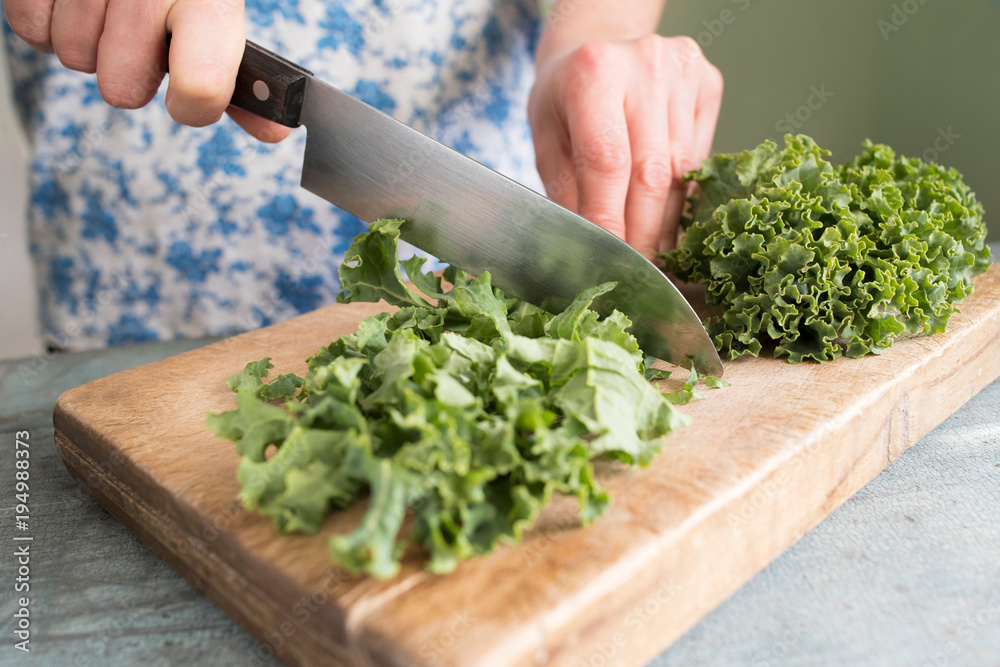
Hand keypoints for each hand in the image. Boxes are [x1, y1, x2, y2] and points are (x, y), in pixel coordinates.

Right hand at [3, 0, 288, 141]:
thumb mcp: (219, 16)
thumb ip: (242, 80)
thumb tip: (273, 132)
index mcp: (207, 0)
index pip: (201, 87)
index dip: (194, 106)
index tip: (192, 95)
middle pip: (122, 90)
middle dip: (132, 70)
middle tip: (143, 34)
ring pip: (75, 60)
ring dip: (90, 43)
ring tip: (109, 7)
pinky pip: (32, 33)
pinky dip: (50, 22)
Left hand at [528, 35, 722, 258]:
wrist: (597, 46)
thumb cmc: (565, 99)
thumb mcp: (548, 143)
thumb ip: (568, 193)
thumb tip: (590, 249)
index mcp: (593, 73)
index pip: (607, 162)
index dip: (610, 218)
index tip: (610, 259)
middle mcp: (645, 64)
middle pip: (653, 172)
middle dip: (643, 232)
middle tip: (635, 269)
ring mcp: (683, 70)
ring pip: (682, 172)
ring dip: (665, 221)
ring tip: (651, 251)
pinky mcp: (709, 83)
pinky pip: (700, 159)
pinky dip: (682, 194)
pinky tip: (665, 213)